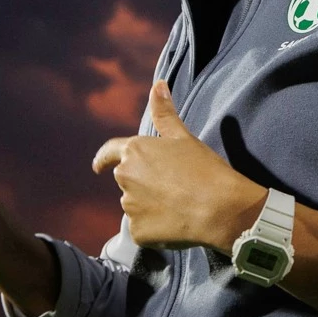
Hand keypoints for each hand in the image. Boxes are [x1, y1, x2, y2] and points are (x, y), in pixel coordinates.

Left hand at [92, 80, 265, 250]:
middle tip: (173, 188)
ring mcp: (129, 206)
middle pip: (128, 181)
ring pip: (136, 207)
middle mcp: (125, 177)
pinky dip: (156, 229)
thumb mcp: (183, 137)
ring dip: (150, 207)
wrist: (220, 208)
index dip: (103, 159)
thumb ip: (164, 113)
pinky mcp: (138, 231)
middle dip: (143, 185)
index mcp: (134, 151)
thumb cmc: (204, 169)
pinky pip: (144, 230)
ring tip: (179, 206)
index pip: (109, 153)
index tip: (97, 167)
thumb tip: (157, 85)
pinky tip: (177, 224)